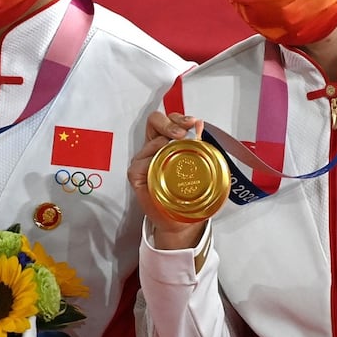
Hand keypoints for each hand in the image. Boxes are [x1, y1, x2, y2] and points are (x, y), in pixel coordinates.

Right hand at [128, 112, 206, 249]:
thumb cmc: (188, 193)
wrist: (180, 220)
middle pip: (155, 121)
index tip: (192, 123)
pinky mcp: (136, 175)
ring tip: (177, 148)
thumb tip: (199, 124)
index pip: (168, 119)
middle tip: (182, 134)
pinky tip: (160, 164)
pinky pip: (139, 163)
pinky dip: (150, 160)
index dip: (178, 117)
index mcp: (169, 141)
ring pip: (148, 141)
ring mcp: (144, 160)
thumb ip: (197, 145)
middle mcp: (155, 147)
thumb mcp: (198, 166)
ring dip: (164, 141)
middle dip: (169, 123)